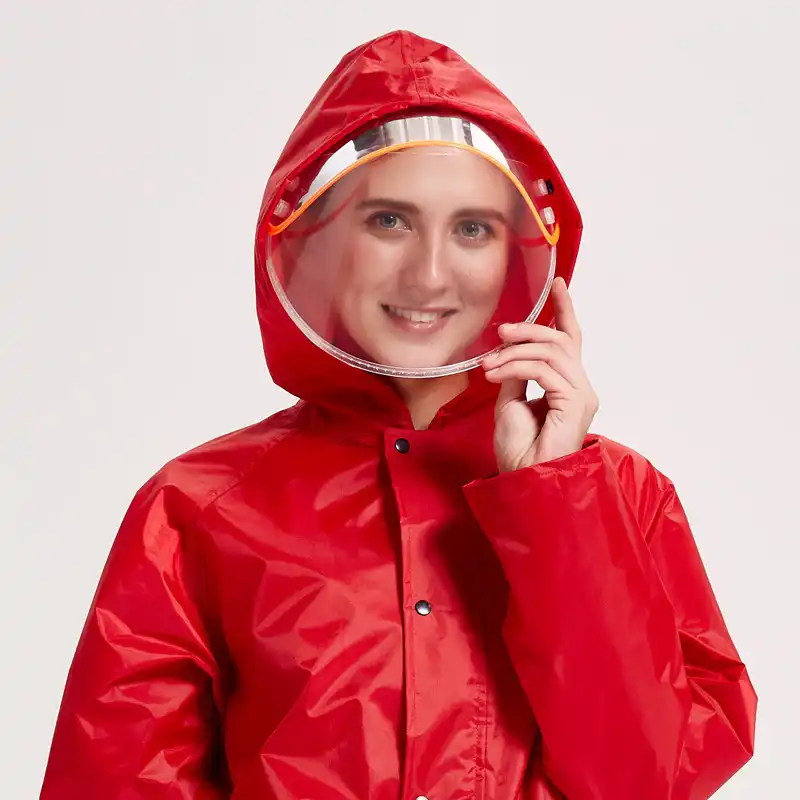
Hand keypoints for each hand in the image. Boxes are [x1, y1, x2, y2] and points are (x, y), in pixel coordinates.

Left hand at [482, 277, 598, 471]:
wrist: (522, 479)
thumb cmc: (518, 450)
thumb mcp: (510, 401)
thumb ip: (516, 374)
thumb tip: (508, 352)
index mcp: (567, 387)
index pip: (570, 340)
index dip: (564, 310)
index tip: (557, 284)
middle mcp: (580, 388)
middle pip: (561, 340)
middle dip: (530, 329)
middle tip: (500, 333)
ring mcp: (581, 396)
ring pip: (553, 351)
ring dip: (516, 351)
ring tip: (490, 364)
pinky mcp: (575, 403)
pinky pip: (545, 370)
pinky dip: (516, 367)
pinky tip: (494, 375)